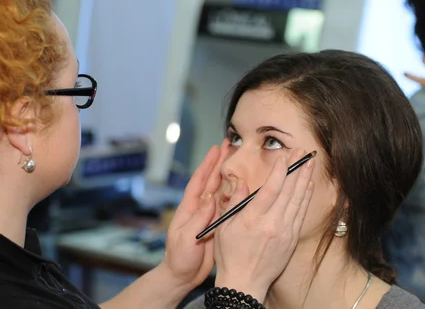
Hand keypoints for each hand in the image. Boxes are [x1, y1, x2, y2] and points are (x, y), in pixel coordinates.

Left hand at [157, 140, 226, 289]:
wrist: (182, 277)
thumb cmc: (178, 258)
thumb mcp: (185, 238)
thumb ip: (197, 219)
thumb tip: (210, 198)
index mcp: (189, 208)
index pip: (199, 181)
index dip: (207, 164)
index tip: (215, 149)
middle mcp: (200, 208)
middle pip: (212, 181)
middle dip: (220, 163)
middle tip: (230, 147)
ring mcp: (209, 216)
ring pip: (221, 191)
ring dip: (229, 176)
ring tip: (239, 161)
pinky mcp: (218, 225)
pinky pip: (228, 207)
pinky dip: (236, 195)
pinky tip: (245, 187)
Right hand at [213, 149, 315, 302]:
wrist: (245, 282)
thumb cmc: (230, 255)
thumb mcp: (224, 226)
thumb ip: (234, 202)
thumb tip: (242, 183)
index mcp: (253, 219)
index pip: (271, 189)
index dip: (280, 171)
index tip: (285, 156)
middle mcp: (272, 224)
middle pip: (289, 191)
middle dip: (297, 169)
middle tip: (303, 152)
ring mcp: (285, 232)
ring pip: (298, 201)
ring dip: (305, 180)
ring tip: (310, 163)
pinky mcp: (291, 239)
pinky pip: (301, 214)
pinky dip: (305, 197)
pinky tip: (308, 186)